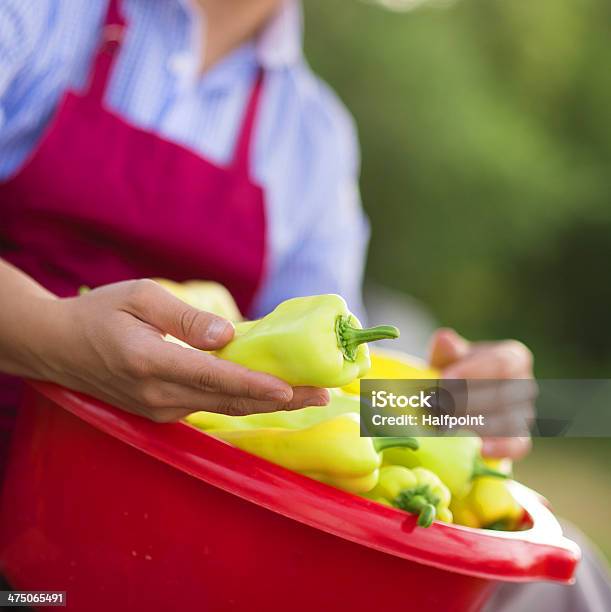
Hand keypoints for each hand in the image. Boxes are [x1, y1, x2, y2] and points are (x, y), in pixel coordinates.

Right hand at [30, 279, 328, 421]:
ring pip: (223, 407)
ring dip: (266, 401)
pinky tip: (268, 391)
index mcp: (151, 363)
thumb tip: (227, 335)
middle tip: (322, 394)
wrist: (58, 347)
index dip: (257, 384)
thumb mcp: (139, 297)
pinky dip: (242, 399)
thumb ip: (184, 319)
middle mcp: (159, 395)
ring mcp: (160, 409)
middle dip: (280, 399)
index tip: (294, 389)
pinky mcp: (161, 411)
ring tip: (307, 395)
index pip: (215, 377)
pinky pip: (209, 406)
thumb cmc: (99, 315)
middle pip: (230, 400)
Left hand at [429, 328, 533, 459]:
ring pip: (506, 420)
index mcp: (513, 357)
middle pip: (501, 394)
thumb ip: (446, 350)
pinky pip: (518, 445)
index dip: (472, 371)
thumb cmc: (454, 372)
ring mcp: (525, 413)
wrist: (457, 400)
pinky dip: (501, 447)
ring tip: (443, 425)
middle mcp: (525, 384)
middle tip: (436, 407)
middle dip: (466, 401)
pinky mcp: (520, 438)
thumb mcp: (448, 357)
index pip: (501, 363)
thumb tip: (444, 340)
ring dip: (474, 424)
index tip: (444, 380)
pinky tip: (480, 449)